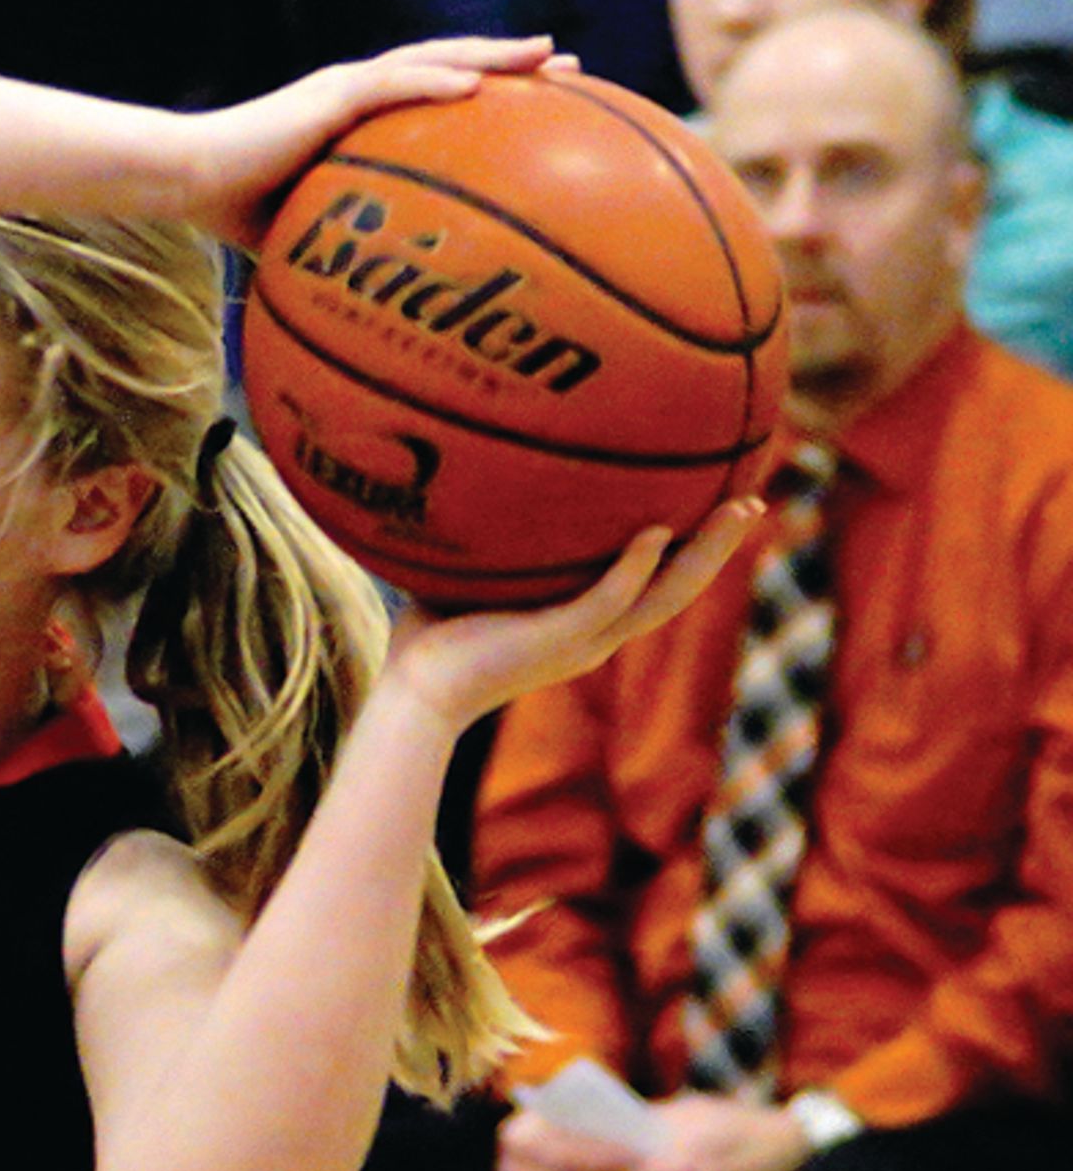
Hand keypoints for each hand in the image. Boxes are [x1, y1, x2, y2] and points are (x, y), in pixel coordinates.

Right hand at [181, 36, 560, 249]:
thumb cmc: (236, 208)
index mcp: (360, 119)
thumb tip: (388, 307)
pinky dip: (433, 82)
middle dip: (515, 65)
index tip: (551, 104)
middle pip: (452, 68)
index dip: (496, 95)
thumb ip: (351, 249)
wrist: (186, 178)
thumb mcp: (311, 230)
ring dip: (490, 57)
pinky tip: (475, 85)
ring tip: (545, 54)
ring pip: (432, 62)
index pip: (439, 97)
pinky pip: (389, 86)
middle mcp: (360, 95)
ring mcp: (344, 89)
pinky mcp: (324, 96)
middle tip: (576, 68)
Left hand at [375, 504, 762, 739]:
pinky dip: (633, 569)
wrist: (415, 695)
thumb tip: (478, 475)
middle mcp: (598, 635)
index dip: (692, 549)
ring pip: (664, 596)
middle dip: (719, 546)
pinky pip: (606, 602)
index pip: (656, 583)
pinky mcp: (557, 641)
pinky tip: (653, 533)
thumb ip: (496, 541)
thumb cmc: (435, 637)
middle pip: (680, 588)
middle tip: (755, 500)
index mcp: (587, 624)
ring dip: (703, 553)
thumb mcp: (479, 579)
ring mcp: (583, 641)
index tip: (720, 506)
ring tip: (736, 508)